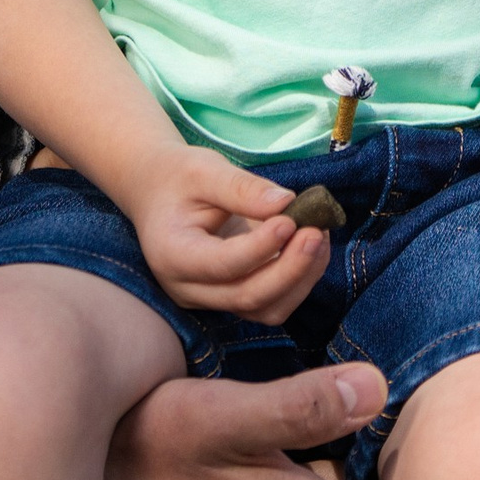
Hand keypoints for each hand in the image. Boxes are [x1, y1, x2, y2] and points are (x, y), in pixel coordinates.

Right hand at [125, 147, 329, 319]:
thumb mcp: (203, 170)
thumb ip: (241, 187)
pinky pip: (272, 303)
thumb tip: (287, 202)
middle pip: (248, 295)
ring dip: (302, 278)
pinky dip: (299, 280)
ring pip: (266, 308)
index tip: (290, 219)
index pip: (221, 264)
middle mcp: (188, 288)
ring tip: (320, 235)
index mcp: (172, 255)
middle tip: (316, 230)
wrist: (159, 193)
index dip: (260, 247)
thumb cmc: (179, 178)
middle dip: (290, 267)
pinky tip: (313, 247)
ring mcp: (211, 299)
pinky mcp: (232, 298)